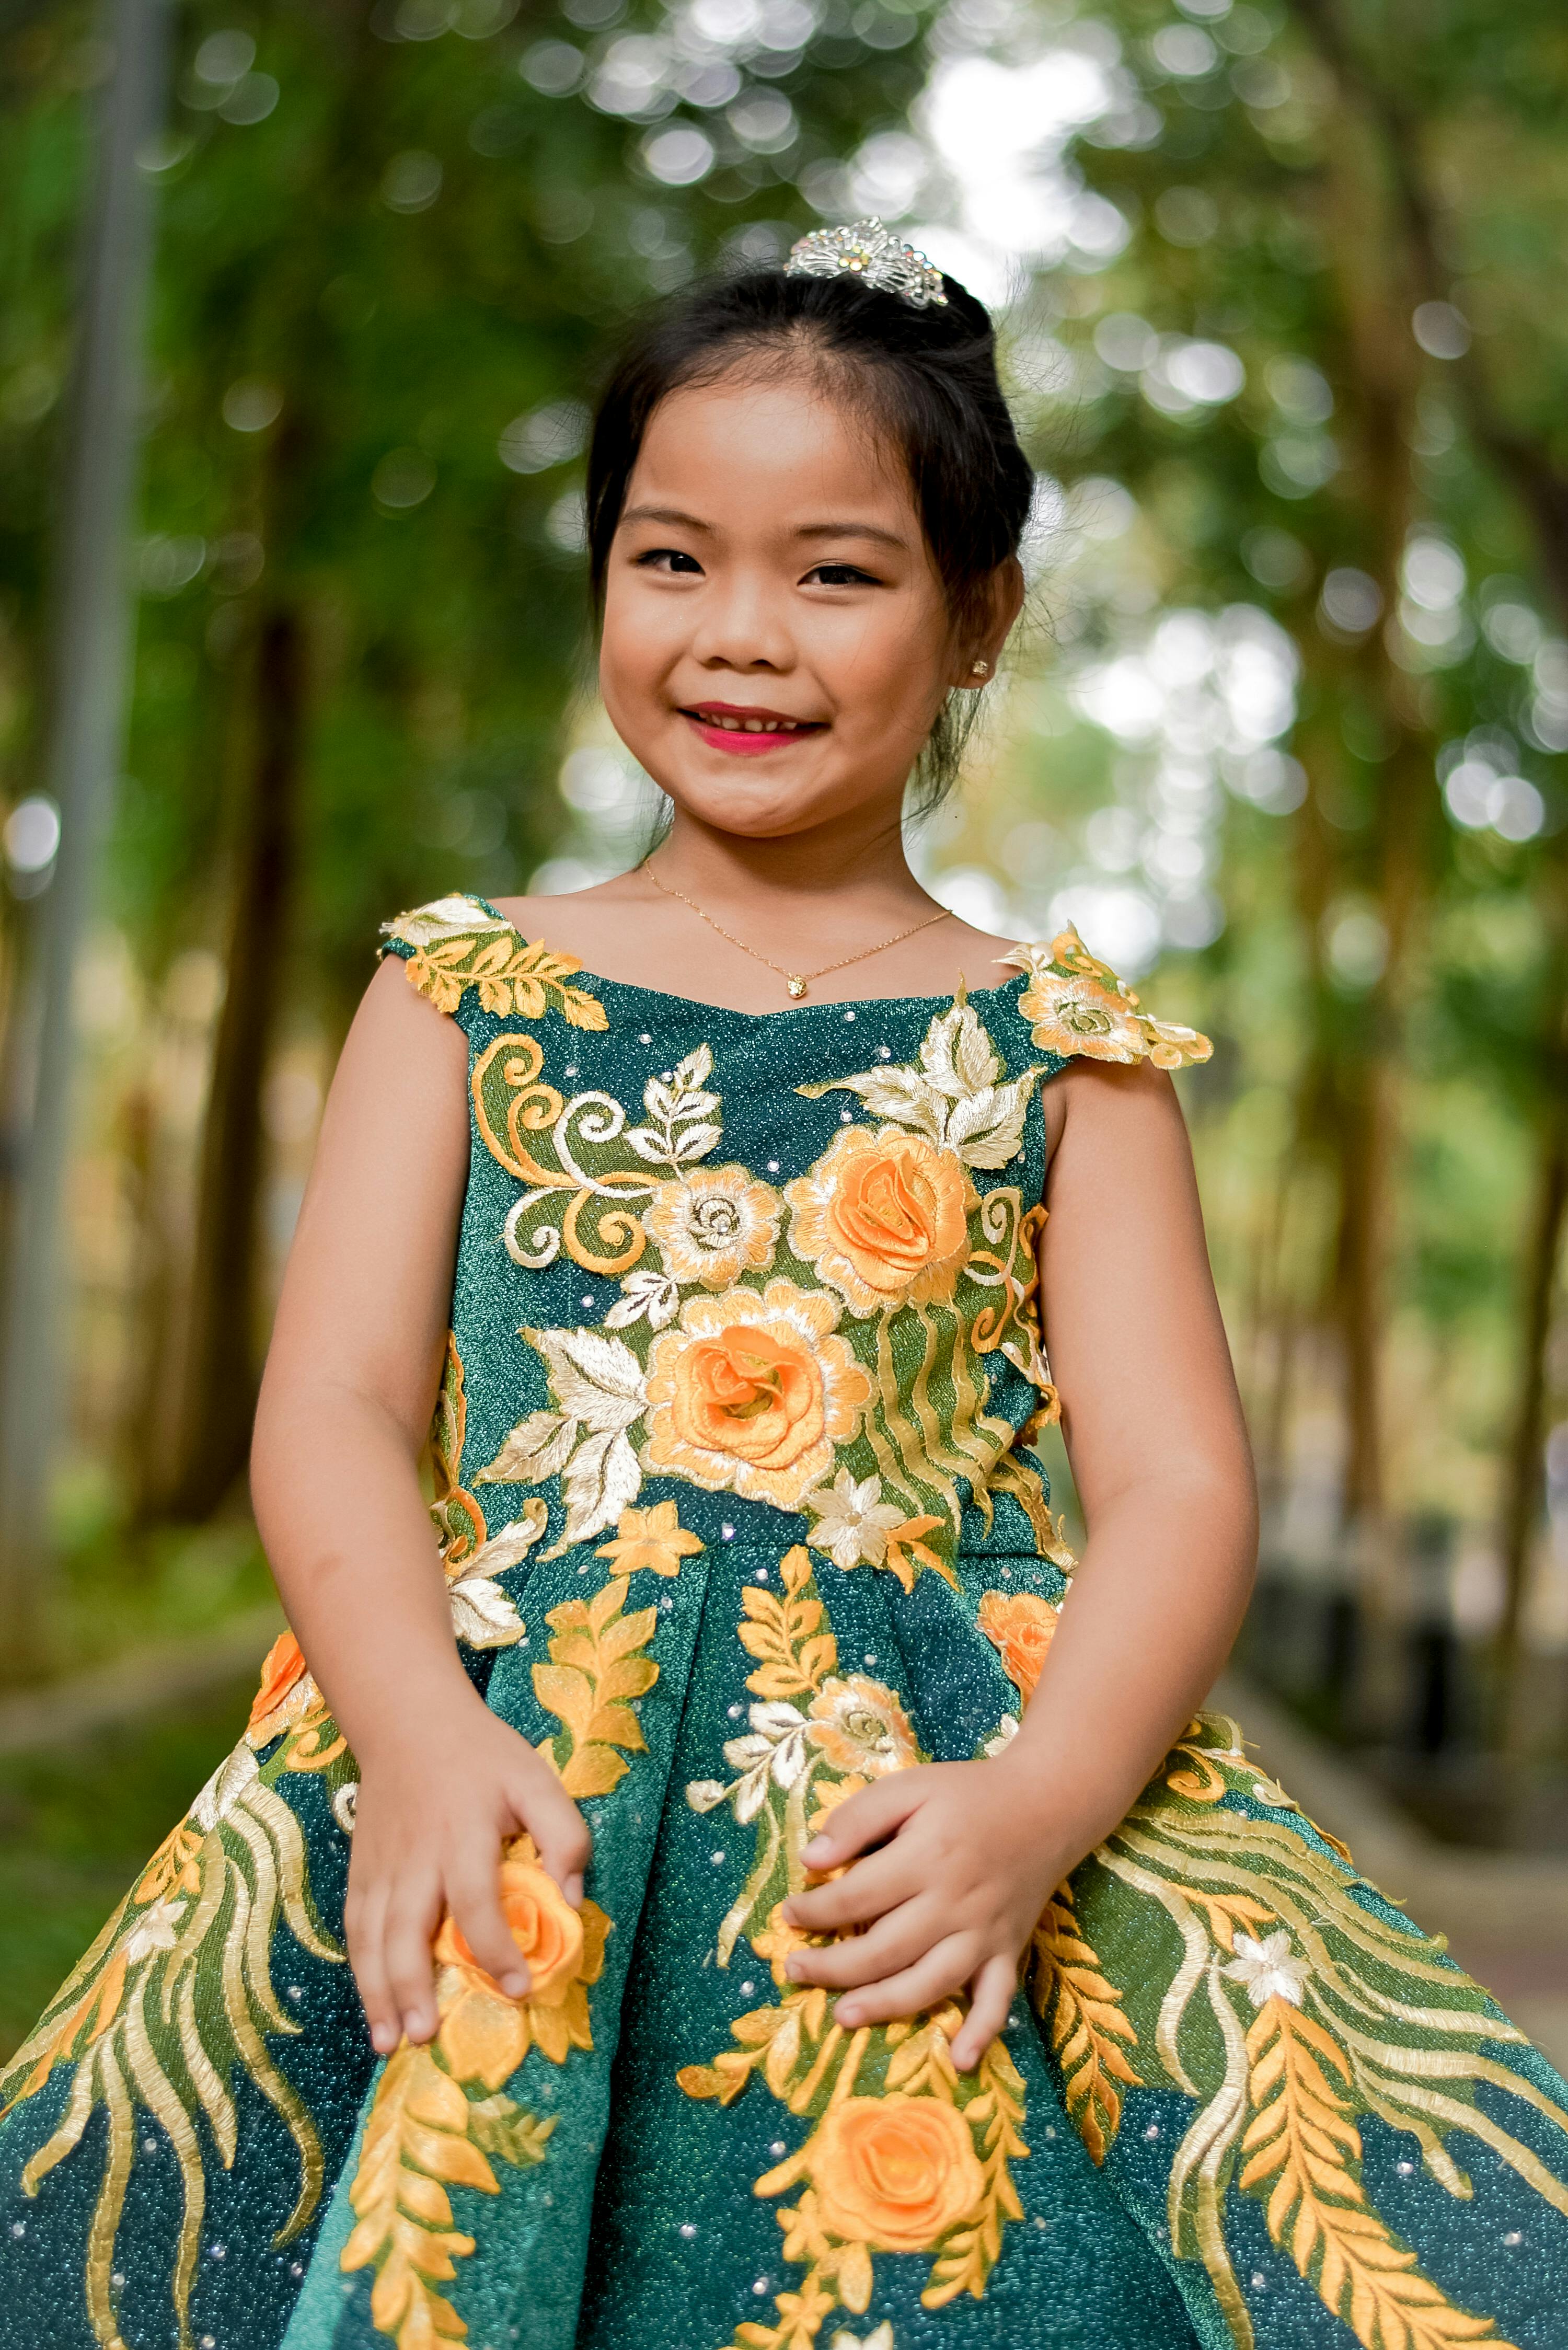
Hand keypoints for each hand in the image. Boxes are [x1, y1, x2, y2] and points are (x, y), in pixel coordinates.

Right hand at [344, 1692, 589, 2055]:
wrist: (410, 1721)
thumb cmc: (482, 1756)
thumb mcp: (536, 1779)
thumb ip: (563, 1833)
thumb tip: (571, 1897)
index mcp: (464, 1833)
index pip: (476, 1901)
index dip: (496, 1949)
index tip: (517, 1989)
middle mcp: (416, 1857)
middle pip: (407, 1928)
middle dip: (413, 1986)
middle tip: (424, 2037)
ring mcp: (381, 1866)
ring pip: (372, 1936)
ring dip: (377, 1992)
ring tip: (389, 2042)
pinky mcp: (361, 1871)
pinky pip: (355, 1927)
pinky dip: (359, 1969)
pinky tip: (372, 2005)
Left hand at [778, 1753, 1070, 2072]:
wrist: (1045, 1806)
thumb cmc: (966, 1795)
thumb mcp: (908, 1788)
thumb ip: (858, 1819)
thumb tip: (811, 1860)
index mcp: (927, 1858)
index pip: (857, 1896)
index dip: (816, 1910)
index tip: (789, 1914)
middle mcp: (955, 1903)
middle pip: (885, 1949)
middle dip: (833, 1966)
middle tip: (795, 1969)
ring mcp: (985, 1933)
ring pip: (930, 1983)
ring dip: (885, 2005)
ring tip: (842, 2016)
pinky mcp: (1009, 1951)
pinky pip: (998, 2000)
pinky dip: (981, 2033)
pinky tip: (960, 2062)